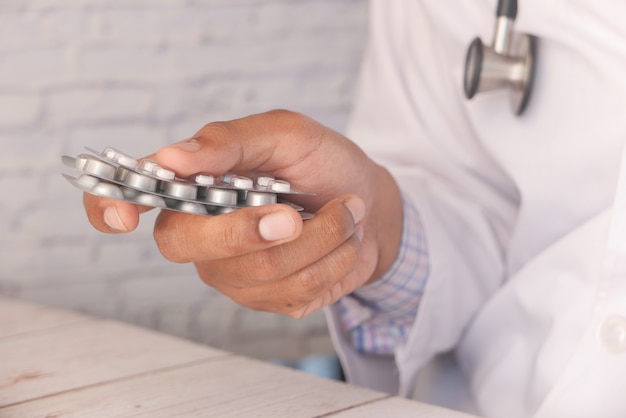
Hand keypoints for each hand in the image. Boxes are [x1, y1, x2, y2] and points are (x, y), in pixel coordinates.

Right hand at [83, 110, 402, 316]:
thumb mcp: (284, 134)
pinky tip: (340, 240)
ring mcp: (232, 273)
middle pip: (190, 245)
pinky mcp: (269, 300)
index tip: (123, 218)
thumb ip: (229, 142)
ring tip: (344, 211)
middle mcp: (202, 233)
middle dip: (251, 231)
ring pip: (261, 271)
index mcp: (194, 184)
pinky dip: (334, 258)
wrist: (368, 202)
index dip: (109, 207)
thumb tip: (171, 157)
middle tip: (295, 213)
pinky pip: (297, 291)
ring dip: (321, 237)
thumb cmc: (320, 162)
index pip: (129, 195)